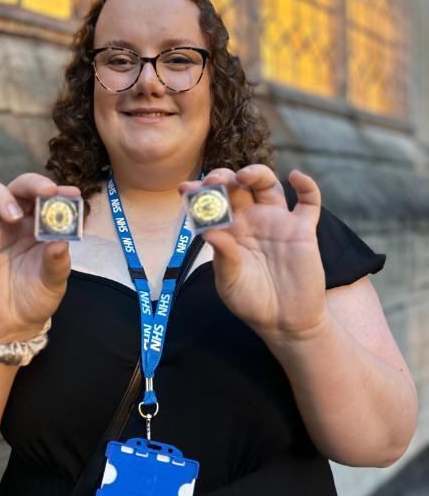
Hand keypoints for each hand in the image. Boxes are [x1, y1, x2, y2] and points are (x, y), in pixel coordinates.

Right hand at [0, 174, 79, 341]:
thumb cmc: (34, 299)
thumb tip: (61, 242)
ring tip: (13, 216)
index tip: (71, 193)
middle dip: (31, 183)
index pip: (44, 197)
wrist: (9, 328)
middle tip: (45, 192)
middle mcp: (11, 222)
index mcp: (36, 225)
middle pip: (16, 187)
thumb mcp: (53, 283)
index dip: (57, 190)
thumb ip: (57, 262)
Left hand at [179, 165, 326, 339]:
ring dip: (257, 174)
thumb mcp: (230, 282)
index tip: (186, 189)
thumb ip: (223, 257)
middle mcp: (252, 220)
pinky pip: (309, 202)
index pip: (213, 203)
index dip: (200, 192)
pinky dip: (307, 186)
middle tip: (214, 181)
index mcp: (230, 230)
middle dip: (224, 178)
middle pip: (238, 187)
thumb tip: (208, 231)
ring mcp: (278, 222)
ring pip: (268, 185)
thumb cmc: (252, 302)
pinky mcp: (303, 230)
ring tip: (244, 177)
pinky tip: (296, 177)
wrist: (284, 322)